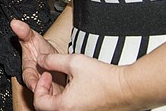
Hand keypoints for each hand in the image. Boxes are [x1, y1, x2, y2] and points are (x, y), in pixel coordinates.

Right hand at [10, 19, 64, 92]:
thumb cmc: (41, 48)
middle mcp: (37, 81)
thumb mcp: (33, 38)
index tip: (37, 81)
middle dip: (46, 88)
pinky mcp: (57, 93)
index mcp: (28, 71)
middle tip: (53, 81)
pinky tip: (69, 89)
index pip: (28, 79)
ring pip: (50, 95)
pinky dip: (65, 94)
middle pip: (39, 90)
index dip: (32, 81)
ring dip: (56, 92)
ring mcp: (47, 88)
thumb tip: (14, 22)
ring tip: (63, 84)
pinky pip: (60, 97)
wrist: (54, 56)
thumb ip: (24, 31)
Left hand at [13, 19, 134, 110]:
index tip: (46, 74)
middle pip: (48, 107)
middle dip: (45, 91)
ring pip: (60, 108)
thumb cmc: (104, 78)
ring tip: (66, 80)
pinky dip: (69, 100)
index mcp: (65, 106)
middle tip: (51, 76)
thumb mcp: (73, 62)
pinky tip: (76, 86)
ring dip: (57, 95)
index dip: (39, 85)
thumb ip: (52, 60)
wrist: (127, 88)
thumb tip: (40, 60)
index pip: (39, 102)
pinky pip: (72, 109)